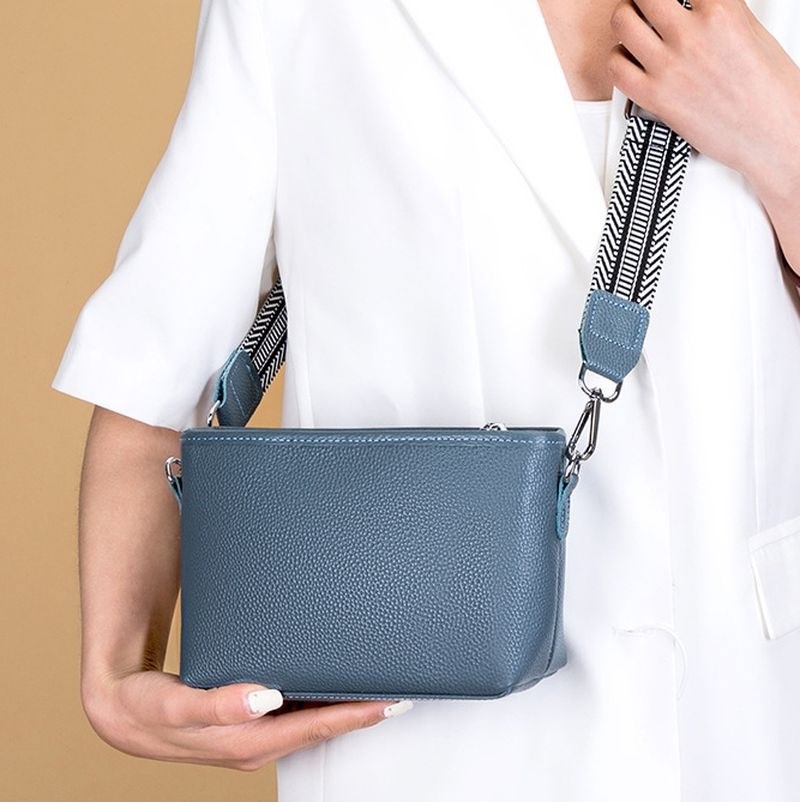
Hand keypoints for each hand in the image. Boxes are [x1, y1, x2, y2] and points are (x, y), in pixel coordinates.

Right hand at [83, 669, 411, 771]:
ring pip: (311, 725)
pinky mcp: (250, 728)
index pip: (315, 727)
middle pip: (322, 729)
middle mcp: (258, 743)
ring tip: (377, 689)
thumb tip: (264, 699)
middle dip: (361, 714)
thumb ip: (217, 704)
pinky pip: (295, 720)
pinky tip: (332, 690)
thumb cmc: (153, 707)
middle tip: (399, 690)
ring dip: (344, 710)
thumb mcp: (178, 706)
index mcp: (247, 741)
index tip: (389, 700)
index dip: (354, 715)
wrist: (126, 711)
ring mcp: (256, 738)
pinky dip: (319, 706)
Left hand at [606, 0, 799, 194]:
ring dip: (625, 19)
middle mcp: (692, 36)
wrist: (769, 135)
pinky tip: (629, 58)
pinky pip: (616, 67)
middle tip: (648, 3)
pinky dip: (617, 58)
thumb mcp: (751, 32)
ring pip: (622, 23)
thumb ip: (720, 11)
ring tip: (634, 24)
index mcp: (722, 11)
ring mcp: (669, 67)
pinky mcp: (654, 98)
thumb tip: (697, 4)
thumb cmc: (768, 91)